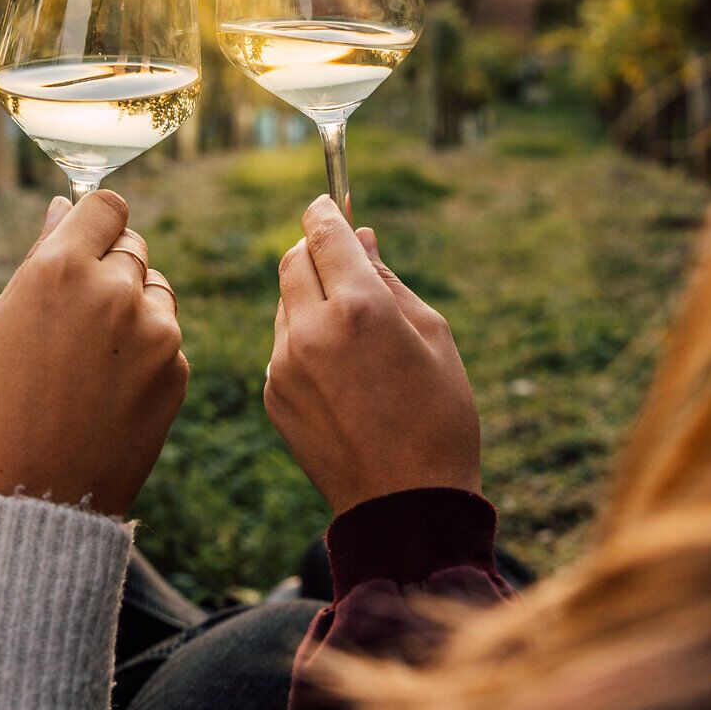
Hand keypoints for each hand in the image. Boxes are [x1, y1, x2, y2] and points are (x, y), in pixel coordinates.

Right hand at [0, 189, 187, 516]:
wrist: (38, 498)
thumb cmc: (0, 407)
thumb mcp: (3, 323)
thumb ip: (42, 258)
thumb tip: (64, 209)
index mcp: (61, 270)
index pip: (107, 206)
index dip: (96, 222)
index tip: (88, 240)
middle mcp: (114, 290)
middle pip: (134, 246)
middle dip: (112, 266)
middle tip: (80, 316)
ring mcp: (154, 331)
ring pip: (156, 290)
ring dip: (135, 307)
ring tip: (93, 360)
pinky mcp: (178, 370)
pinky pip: (168, 338)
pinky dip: (148, 353)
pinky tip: (112, 390)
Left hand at [265, 195, 479, 515]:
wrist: (406, 506)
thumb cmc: (438, 418)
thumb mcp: (432, 336)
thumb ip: (388, 279)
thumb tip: (360, 237)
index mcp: (359, 307)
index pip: (323, 232)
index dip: (324, 212)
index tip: (327, 203)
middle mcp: (311, 329)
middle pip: (292, 260)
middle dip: (312, 250)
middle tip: (338, 256)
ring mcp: (284, 364)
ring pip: (284, 303)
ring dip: (308, 297)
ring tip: (353, 330)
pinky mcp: (271, 394)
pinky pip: (282, 345)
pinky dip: (302, 339)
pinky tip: (340, 370)